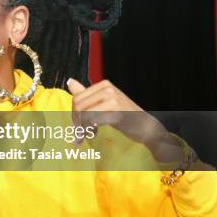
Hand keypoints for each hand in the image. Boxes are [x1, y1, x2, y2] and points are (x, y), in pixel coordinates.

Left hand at [67, 78, 182, 163]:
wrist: (147, 127)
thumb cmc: (124, 116)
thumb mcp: (104, 102)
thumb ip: (86, 93)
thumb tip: (69, 81)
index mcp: (104, 85)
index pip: (77, 98)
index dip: (74, 114)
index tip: (77, 127)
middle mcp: (108, 89)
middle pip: (78, 105)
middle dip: (76, 122)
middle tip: (79, 135)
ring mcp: (113, 99)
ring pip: (84, 113)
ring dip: (82, 128)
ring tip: (88, 134)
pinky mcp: (117, 112)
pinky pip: (93, 120)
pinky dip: (90, 130)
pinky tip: (95, 134)